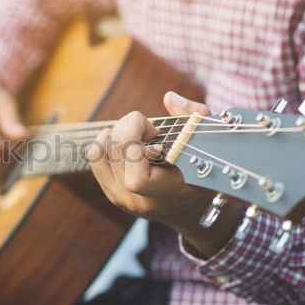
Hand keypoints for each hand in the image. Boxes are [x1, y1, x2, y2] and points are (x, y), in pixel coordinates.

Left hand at [87, 91, 241, 256]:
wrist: (188, 206)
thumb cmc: (202, 166)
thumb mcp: (208, 139)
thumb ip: (194, 116)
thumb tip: (168, 98)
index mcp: (167, 193)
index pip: (136, 179)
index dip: (138, 150)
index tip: (156, 136)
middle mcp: (139, 200)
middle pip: (117, 154)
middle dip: (131, 127)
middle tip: (150, 128)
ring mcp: (122, 199)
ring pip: (102, 154)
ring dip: (118, 132)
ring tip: (138, 133)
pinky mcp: (111, 192)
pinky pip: (96, 159)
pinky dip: (104, 141)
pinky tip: (119, 135)